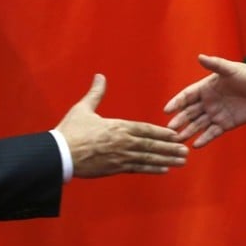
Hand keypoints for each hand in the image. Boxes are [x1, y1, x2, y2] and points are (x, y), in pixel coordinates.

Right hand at [56, 74, 187, 177]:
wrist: (59, 154)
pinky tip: (164, 170)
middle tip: (186, 150)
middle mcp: (123, 142)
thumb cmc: (70, 130)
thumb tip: (100, 76)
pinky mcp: (114, 169)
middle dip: (170, 148)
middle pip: (151, 145)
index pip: (145, 129)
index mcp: (118, 126)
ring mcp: (120, 157)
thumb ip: (95, 93)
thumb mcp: (83, 108)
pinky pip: (137, 169)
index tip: (175, 134)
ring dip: (166, 159)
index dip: (162, 132)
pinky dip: (152, 169)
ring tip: (181, 161)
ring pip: (148, 158)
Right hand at [163, 54, 245, 147]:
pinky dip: (204, 139)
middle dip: (179, 120)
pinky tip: (196, 145)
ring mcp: (215, 114)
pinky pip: (212, 132)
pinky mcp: (225, 124)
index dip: (176, 102)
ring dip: (188, 131)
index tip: (167, 110)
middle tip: (169, 129)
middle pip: (189, 113)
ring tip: (178, 139)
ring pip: (198, 124)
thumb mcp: (230, 69)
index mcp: (205, 88)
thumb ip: (215, 65)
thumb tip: (200, 57)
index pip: (187, 96)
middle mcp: (207, 102)